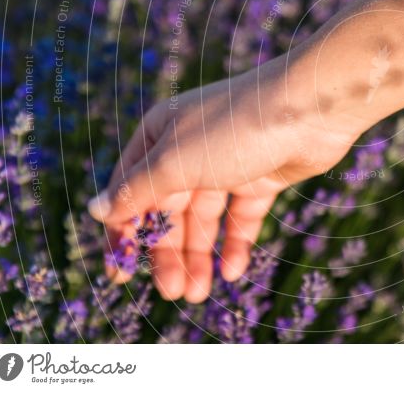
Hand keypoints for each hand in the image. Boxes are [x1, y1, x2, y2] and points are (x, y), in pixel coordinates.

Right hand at [88, 53, 362, 302]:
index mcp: (159, 135)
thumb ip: (136, 192)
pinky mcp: (261, 176)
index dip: (124, 232)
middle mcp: (190, 148)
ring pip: (205, 218)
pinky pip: (241, 215)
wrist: (308, 109)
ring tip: (197, 294)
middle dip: (168, 252)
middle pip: (170, 210)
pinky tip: (233, 271)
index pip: (130, 189)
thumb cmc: (233, 128)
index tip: (120, 272)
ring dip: (199, 255)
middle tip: (172, 292)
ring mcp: (227, 162)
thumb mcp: (175, 162)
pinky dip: (236, 242)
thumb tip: (95, 211)